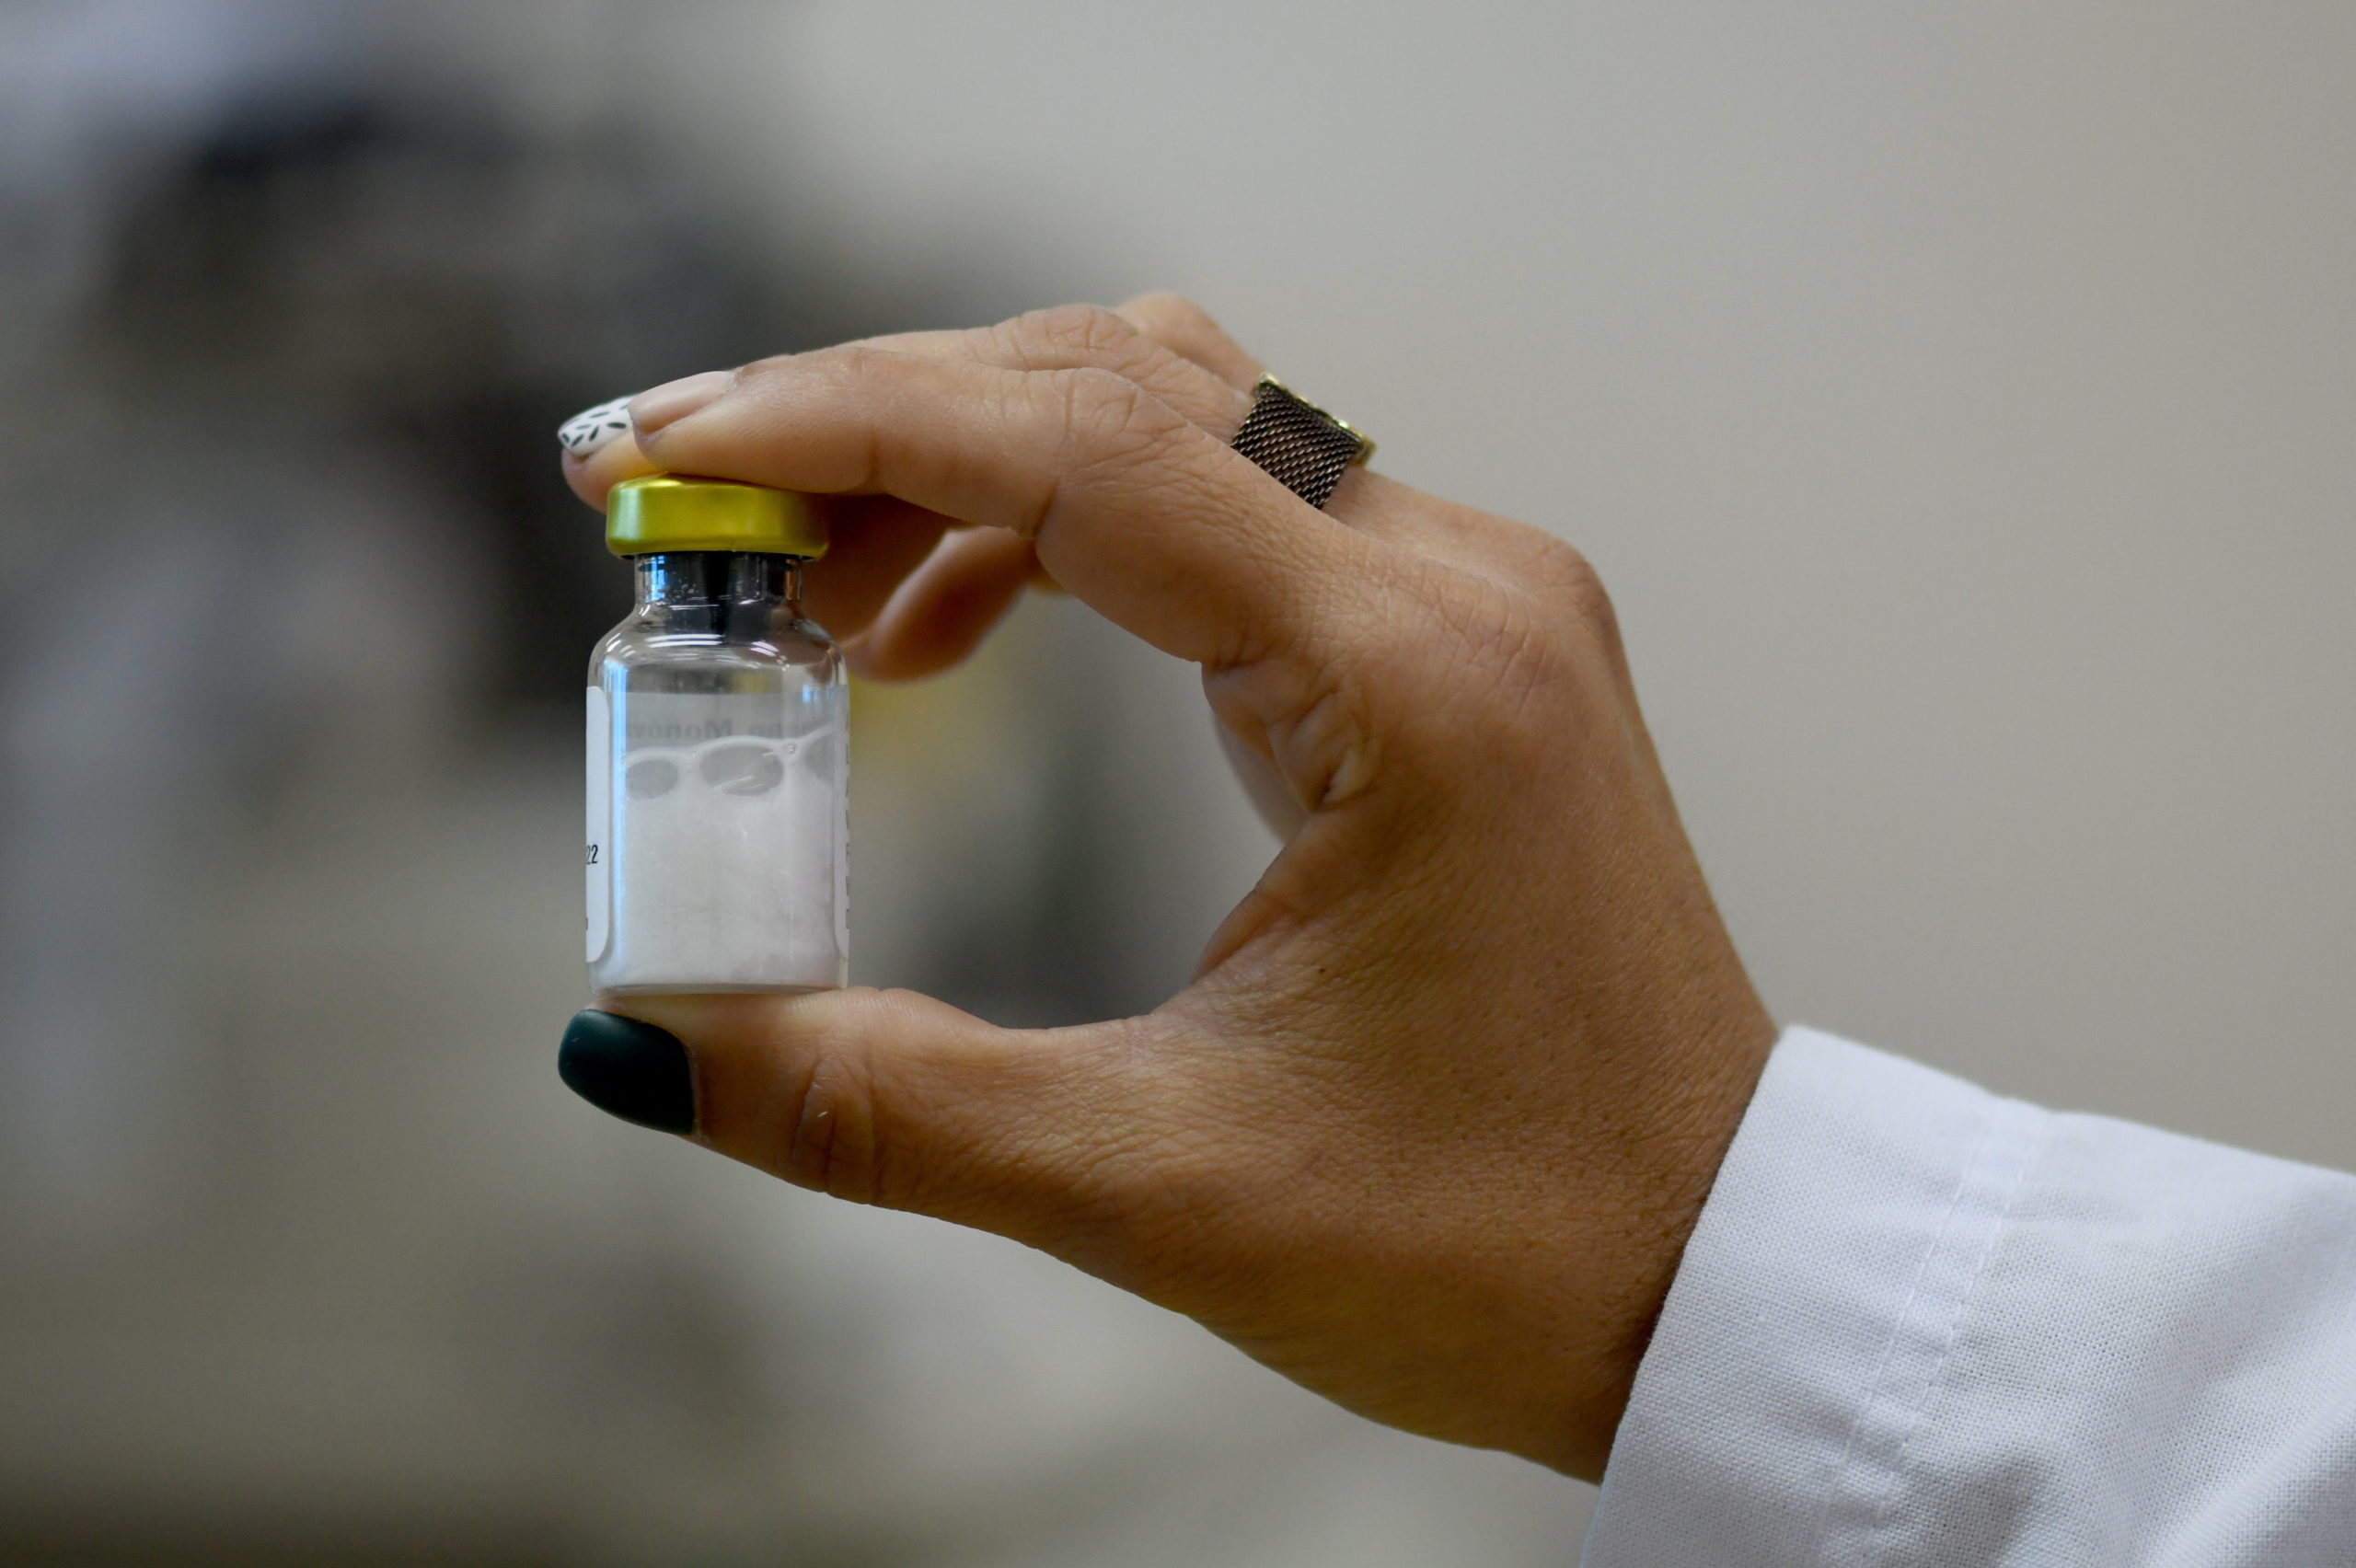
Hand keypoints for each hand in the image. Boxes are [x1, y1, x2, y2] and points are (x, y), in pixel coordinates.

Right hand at [558, 298, 1775, 1478]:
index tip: (669, 460)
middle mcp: (1461, 589)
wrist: (1712, 1272)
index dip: (846, 428)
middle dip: (878, 419)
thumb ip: (885, 1105)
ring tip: (800, 592)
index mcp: (1415, 680)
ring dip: (967, 464)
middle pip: (1122, 384)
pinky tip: (949, 627)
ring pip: (1176, 422)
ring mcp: (1473, 603)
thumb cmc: (1508, 1245)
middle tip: (686, 503)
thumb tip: (650, 1046)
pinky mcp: (1456, 649)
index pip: (1087, 450)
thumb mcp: (1162, 1186)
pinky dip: (1064, 529)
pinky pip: (1232, 509)